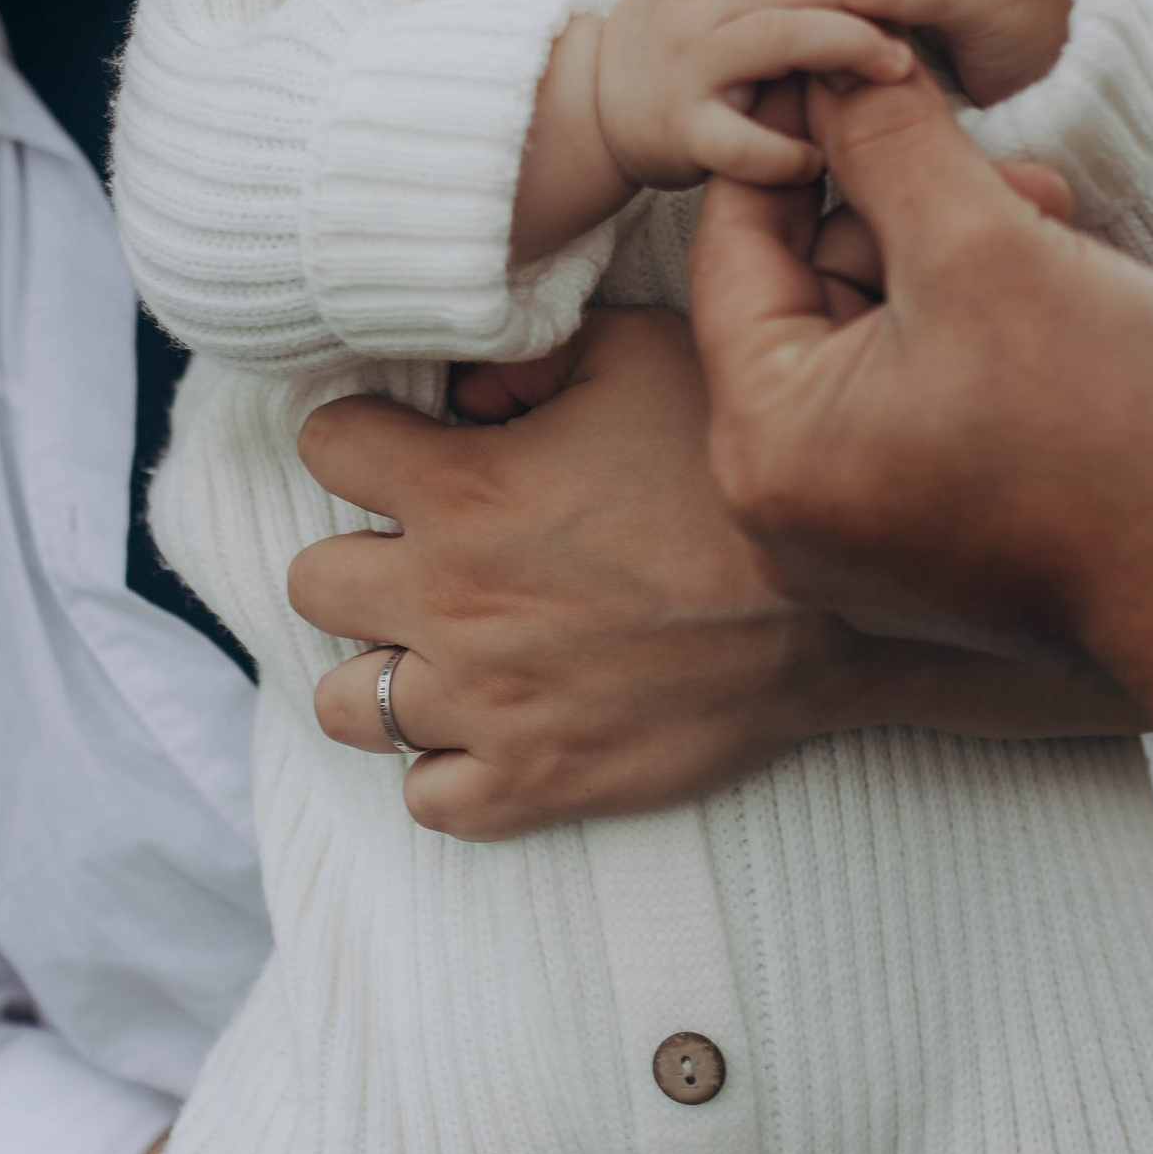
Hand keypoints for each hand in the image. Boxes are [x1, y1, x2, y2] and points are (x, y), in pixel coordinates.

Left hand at [291, 306, 891, 834]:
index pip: (324, 445)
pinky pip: (428, 800)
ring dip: (384, 670)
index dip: (362, 437)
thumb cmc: (740, 472)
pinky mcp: (537, 782)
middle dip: (359, 558)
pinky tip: (490, 727)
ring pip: (344, 707)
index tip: (408, 448)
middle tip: (427, 554)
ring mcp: (487, 705)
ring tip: (445, 648)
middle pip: (310, 583)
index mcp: (464, 490)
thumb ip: (534, 353)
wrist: (842, 611)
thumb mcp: (645, 354)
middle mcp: (452, 603)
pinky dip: (446, 768)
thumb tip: (465, 383)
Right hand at [592, 0, 914, 191]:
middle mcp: (694, 3)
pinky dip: (791, 154)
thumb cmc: (674, 49)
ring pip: (781, 37)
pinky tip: (822, 159)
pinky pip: (746, 142)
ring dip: (850, 49)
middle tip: (924, 15)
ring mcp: (686, 65)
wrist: (587, 110)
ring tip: (899, 69)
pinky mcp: (680, 132)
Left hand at [691, 66, 1152, 704]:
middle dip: (901, 209)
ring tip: (1052, 220)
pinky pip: (918, 404)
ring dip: (953, 262)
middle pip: (806, 297)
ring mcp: (857, 538)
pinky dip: (975, 336)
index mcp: (764, 447)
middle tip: (1010, 167)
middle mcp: (786, 510)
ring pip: (875, 342)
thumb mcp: (983, 246)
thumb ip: (888, 143)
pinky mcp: (928, 547)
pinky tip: (1058, 290)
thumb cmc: (1114, 423)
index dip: (796, 138)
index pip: (735, 247)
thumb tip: (823, 61)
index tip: (846, 62)